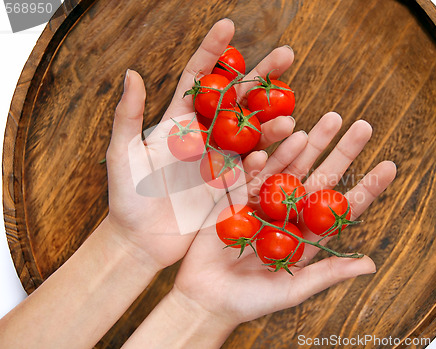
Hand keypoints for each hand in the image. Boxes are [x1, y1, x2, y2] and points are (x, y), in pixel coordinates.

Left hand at [103, 19, 295, 268]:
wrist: (141, 241)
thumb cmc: (127, 197)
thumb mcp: (122, 154)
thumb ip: (128, 116)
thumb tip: (131, 72)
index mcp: (178, 122)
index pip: (199, 79)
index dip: (213, 52)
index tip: (229, 25)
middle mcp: (205, 137)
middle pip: (237, 100)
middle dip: (261, 76)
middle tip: (287, 54)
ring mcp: (221, 161)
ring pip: (252, 135)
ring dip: (271, 123)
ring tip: (289, 114)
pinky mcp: (230, 186)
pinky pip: (252, 170)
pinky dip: (266, 159)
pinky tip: (282, 150)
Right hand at [172, 112, 396, 326]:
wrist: (204, 298)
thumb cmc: (248, 300)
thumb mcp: (290, 289)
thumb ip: (326, 274)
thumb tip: (370, 265)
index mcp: (305, 236)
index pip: (341, 209)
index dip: (365, 188)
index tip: (390, 166)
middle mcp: (287, 215)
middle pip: (320, 179)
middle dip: (341, 152)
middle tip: (363, 125)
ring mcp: (261, 203)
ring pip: (288, 168)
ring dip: (307, 144)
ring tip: (330, 119)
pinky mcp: (235, 197)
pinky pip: (251, 173)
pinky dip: (266, 156)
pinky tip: (283, 137)